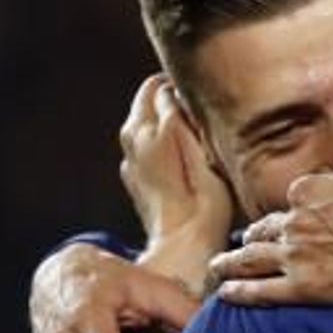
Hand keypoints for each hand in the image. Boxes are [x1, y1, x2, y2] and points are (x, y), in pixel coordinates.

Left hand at [119, 74, 234, 277]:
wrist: (182, 246)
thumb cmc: (202, 204)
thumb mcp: (202, 153)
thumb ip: (182, 119)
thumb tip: (172, 93)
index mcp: (150, 130)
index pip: (159, 86)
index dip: (181, 88)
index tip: (201, 98)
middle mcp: (133, 140)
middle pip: (145, 99)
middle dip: (166, 98)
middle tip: (196, 112)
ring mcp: (130, 159)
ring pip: (140, 121)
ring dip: (161, 120)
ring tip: (190, 133)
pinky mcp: (132, 177)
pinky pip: (141, 146)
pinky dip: (155, 142)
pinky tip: (177, 157)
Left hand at [210, 156, 332, 306]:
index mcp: (309, 191)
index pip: (294, 200)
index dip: (293, 209)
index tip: (291, 214)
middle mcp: (294, 222)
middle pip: (264, 230)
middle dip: (252, 236)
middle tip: (244, 240)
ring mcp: (294, 255)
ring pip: (252, 259)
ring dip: (231, 263)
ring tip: (218, 267)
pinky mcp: (302, 287)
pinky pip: (262, 291)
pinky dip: (241, 293)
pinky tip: (225, 294)